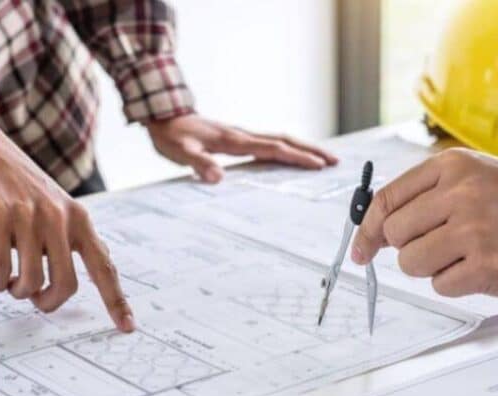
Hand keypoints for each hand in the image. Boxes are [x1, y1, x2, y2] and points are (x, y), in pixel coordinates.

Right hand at [0, 103, 133, 330]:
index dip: (116, 300)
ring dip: (18, 292)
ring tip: (10, 282)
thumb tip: (75, 281)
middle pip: (66, 284)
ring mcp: (28, 217)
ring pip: (31, 281)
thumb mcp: (55, 205)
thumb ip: (68, 239)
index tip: (127, 327)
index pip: (104, 266)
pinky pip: (1, 269)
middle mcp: (59, 217)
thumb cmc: (17, 184)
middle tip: (35, 301)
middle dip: (49, 302)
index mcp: (78, 218)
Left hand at [144, 114, 337, 182]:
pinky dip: (286, 148)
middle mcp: (243, 135)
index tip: (318, 165)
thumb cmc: (172, 136)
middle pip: (284, 140)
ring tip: (323, 159)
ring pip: (279, 139)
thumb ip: (200, 163)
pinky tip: (291, 156)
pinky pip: (269, 143)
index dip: (297, 157)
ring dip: (302, 148)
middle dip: (310, 150)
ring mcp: (241, 135)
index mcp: (235, 140)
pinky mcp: (237, 138)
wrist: (163, 116)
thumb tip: (218, 177)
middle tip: (334, 162)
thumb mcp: (181, 152)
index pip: (273, 148)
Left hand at [351, 149, 497, 297]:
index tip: (361, 251)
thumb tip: (374, 232)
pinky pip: (441, 286)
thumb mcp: (473, 176)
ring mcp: (473, 230)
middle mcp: (459, 194)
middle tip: (443, 244)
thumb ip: (425, 195)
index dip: (368, 230)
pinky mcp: (486, 265)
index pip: (386, 200)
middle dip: (410, 247)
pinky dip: (456, 283)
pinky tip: (483, 266)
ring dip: (432, 267)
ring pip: (411, 264)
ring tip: (466, 253)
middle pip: (395, 235)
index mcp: (451, 166)